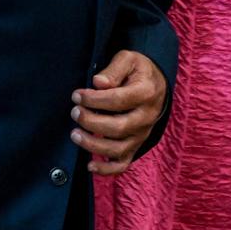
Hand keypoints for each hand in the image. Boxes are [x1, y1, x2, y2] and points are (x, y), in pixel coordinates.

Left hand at [71, 50, 166, 175]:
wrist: (156, 84)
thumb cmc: (137, 71)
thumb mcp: (128, 60)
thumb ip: (113, 70)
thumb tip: (98, 83)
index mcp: (147, 93)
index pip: (119, 100)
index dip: (94, 100)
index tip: (77, 95)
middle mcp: (147, 117)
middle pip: (118, 127)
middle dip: (91, 122)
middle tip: (74, 112)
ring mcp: (142, 134)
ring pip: (118, 149)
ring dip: (93, 145)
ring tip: (75, 134)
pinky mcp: (136, 145)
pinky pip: (123, 164)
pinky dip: (106, 169)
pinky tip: (90, 165)